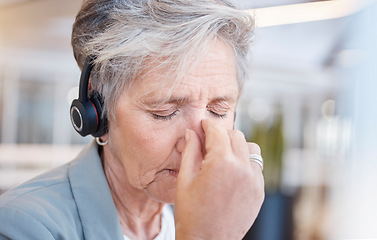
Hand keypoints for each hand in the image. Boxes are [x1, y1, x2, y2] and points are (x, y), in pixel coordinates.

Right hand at [175, 119, 264, 239]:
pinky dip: (245, 162)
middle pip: (236, 135)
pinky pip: (255, 166)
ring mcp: (255, 180)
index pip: (218, 131)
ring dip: (237, 147)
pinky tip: (231, 173)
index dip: (207, 125)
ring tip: (222, 158)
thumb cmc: (191, 213)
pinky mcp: (260, 191)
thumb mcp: (185, 179)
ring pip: (250, 148)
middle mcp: (242, 168)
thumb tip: (191, 131)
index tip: (202, 125)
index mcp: (222, 162)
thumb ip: (190, 150)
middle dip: (221, 135)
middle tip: (208, 144)